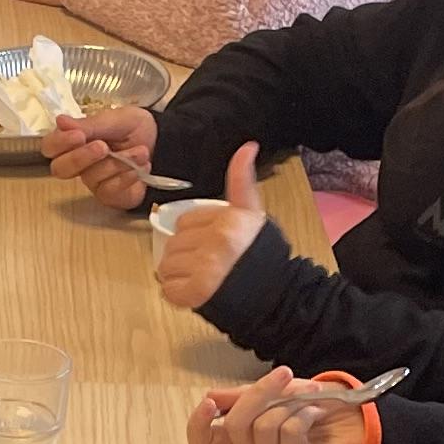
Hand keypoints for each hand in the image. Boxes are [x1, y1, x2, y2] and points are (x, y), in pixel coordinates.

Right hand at [46, 102, 156, 209]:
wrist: (163, 142)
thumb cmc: (134, 128)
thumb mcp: (115, 119)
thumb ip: (88, 124)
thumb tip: (59, 121)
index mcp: (75, 141)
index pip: (50, 147)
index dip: (60, 143)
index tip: (78, 135)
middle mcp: (79, 164)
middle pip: (60, 169)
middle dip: (81, 158)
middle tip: (103, 147)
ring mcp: (93, 182)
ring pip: (91, 178)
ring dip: (119, 162)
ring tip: (141, 151)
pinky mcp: (109, 195)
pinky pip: (110, 190)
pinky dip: (127, 176)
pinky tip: (142, 166)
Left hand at [154, 142, 269, 307]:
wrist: (277, 297)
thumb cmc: (261, 257)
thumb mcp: (253, 213)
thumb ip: (242, 182)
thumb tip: (247, 146)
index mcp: (229, 219)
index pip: (185, 222)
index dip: (196, 236)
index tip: (215, 246)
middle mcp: (217, 240)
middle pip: (173, 244)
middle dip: (186, 256)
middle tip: (211, 265)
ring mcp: (206, 268)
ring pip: (166, 267)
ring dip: (180, 276)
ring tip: (206, 279)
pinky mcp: (196, 293)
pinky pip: (169, 290)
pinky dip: (180, 296)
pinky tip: (200, 293)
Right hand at [187, 364, 368, 443]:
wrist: (355, 419)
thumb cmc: (314, 405)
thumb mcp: (276, 390)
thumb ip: (242, 395)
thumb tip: (210, 396)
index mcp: (242, 433)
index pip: (203, 441)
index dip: (197, 425)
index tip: (209, 404)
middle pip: (236, 427)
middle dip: (260, 394)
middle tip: (285, 374)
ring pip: (264, 427)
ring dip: (291, 402)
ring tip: (310, 397)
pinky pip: (289, 433)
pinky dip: (305, 413)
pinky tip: (317, 413)